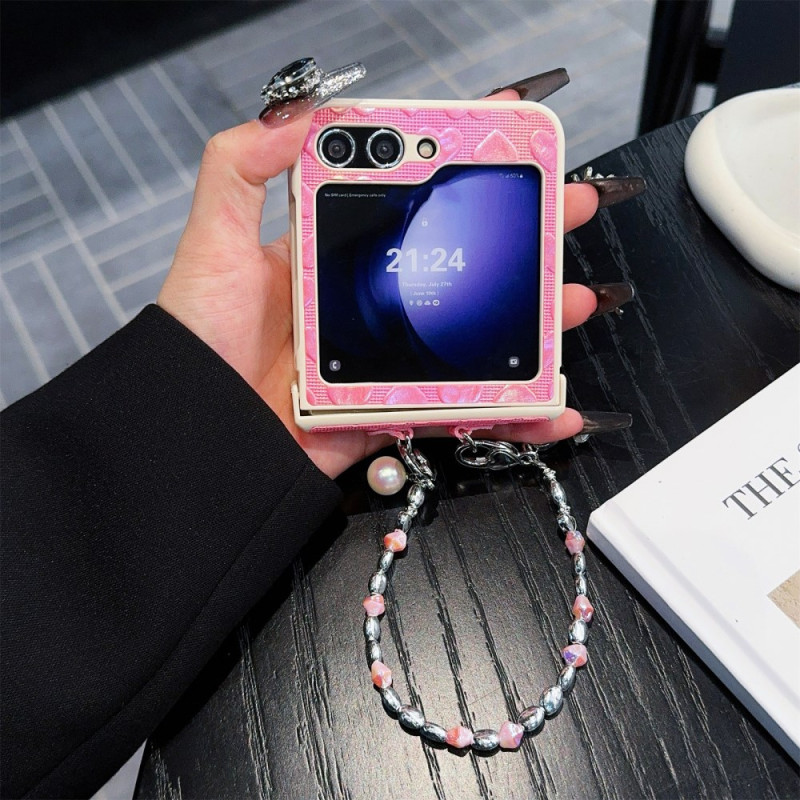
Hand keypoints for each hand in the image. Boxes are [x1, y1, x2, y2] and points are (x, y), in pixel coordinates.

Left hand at [158, 104, 600, 479]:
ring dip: (532, 319)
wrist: (202, 435)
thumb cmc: (198, 341)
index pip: (410, 205)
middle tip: (564, 210)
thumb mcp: (214, 242)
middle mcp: (369, 306)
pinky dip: (514, 415)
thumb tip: (299, 114)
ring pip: (475, 338)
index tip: (504, 144)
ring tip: (570, 298)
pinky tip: (551, 404)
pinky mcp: (395, 411)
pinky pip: (464, 411)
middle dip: (520, 239)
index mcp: (336, 259)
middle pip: (460, 267)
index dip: (460, 174)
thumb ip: (241, 169)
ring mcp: (388, 361)